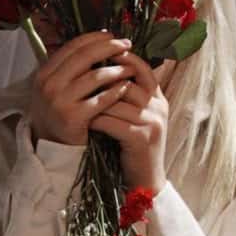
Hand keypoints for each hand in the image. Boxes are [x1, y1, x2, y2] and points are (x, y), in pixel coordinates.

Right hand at [30, 31, 134, 144]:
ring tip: (129, 68)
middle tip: (127, 45)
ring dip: (116, 69)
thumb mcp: (57, 87)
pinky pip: (101, 99)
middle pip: (85, 57)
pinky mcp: (74, 117)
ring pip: (95, 76)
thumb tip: (100, 41)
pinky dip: (116, 91)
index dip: (95, 38)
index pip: (72, 46)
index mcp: (44, 73)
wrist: (53, 146)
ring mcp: (60, 101)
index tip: (112, 35)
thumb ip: (71, 67)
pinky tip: (126, 87)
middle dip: (109, 47)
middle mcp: (48, 85)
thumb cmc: (61, 113)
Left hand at [88, 51, 168, 193]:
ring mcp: (152, 122)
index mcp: (158, 98)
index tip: (98, 53)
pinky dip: (96, 121)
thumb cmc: (134, 147)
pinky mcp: (141, 138)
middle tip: (78, 78)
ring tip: (76, 100)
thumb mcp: (137, 117)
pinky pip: (111, 122)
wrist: (146, 181)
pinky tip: (84, 123)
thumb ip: (128, 97)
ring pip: (116, 100)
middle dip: (101, 80)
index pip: (143, 68)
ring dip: (94, 101)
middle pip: (126, 81)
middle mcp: (158, 107)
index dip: (122, 59)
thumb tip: (103, 70)